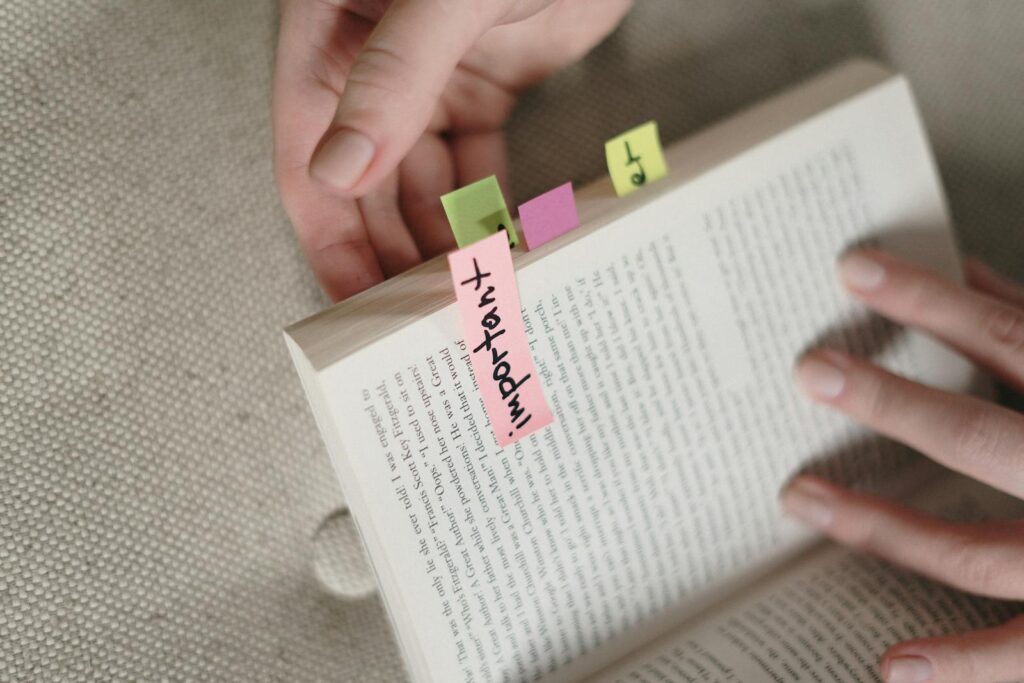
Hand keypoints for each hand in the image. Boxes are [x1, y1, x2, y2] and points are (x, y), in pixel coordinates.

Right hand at [273, 0, 631, 300]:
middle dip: (390, 255)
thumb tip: (336, 171)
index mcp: (331, 41)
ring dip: (441, 241)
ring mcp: (432, 81)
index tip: (354, 310)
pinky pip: (477, 167)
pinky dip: (488, 208)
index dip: (330, 241)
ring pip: (423, 186)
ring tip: (465, 297)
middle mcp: (373, 69)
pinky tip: (501, 248)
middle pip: (367, 189)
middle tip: (419, 321)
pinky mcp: (489, 87)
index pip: (309, 162)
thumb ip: (392, 76)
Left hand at [781, 249, 1023, 682]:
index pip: (1014, 338)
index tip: (856, 268)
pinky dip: (965, 666)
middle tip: (809, 371)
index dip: (934, 301)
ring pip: (980, 550)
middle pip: (984, 438)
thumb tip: (970, 272)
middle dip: (893, 404)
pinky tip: (892, 664)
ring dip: (884, 528)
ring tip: (801, 497)